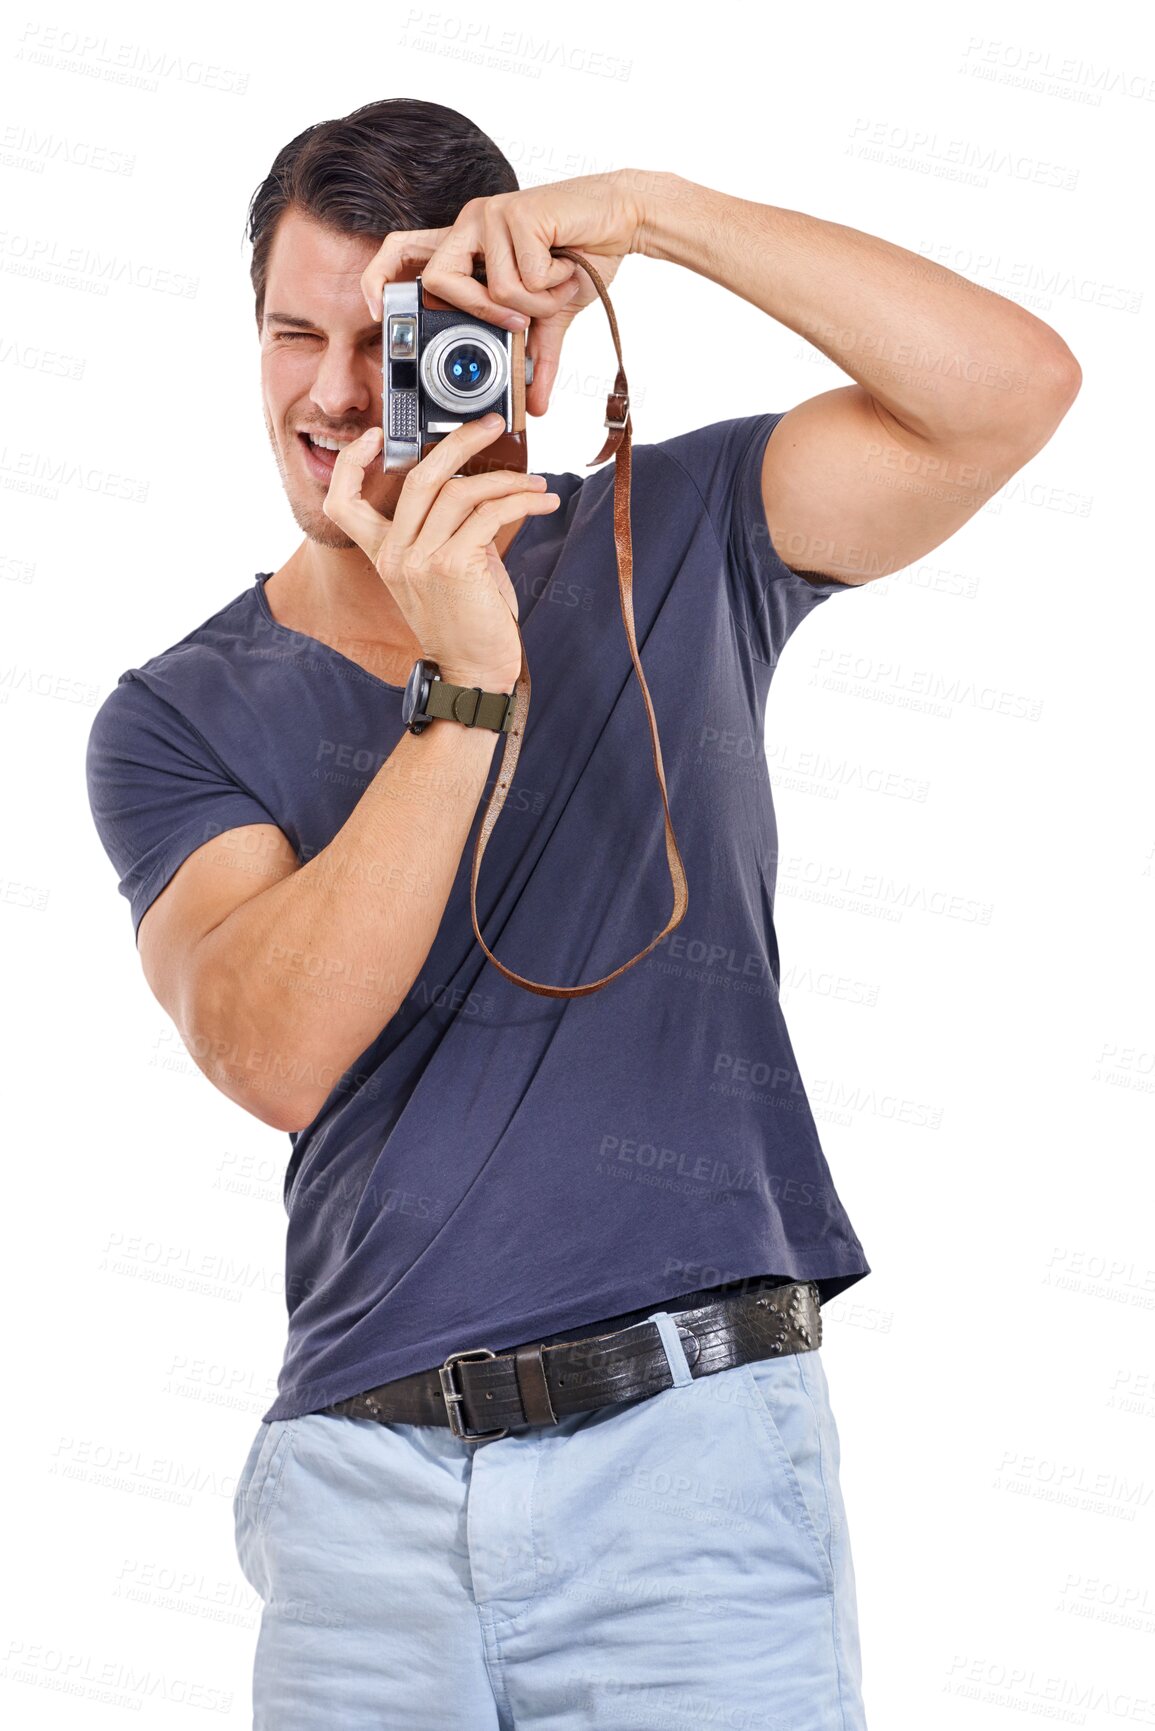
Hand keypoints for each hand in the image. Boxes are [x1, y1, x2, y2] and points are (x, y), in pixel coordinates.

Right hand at [321, 415, 559, 690]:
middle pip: (419, 477)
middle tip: (491, 426)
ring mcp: (420, 560)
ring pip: (460, 491)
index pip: (343, 503)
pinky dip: (520, 503)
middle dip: (459, 442)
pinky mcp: (452, 566)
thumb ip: (450, 529)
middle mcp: (394, 554)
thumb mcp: (445, 570)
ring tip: (536, 484)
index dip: (352, 464)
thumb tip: (482, 489)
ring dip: (507, 480)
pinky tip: (542, 503)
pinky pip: (488, 515)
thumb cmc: (466, 623)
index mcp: (384, 554)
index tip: (375, 436)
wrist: (474, 672)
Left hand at [359, 168, 649, 416]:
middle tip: (520, 320)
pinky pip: (525, 276)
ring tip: (560, 280)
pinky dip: (554, 282)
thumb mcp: (552, 315)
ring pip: (496, 289)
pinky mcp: (516, 212)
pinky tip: (568, 262)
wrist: (624, 217)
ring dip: (538, 299)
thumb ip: (536, 357)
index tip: (375, 312)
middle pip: (440, 280)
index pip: (402, 252)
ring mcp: (490, 215)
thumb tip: (536, 408)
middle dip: (482, 311)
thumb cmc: (582, 258)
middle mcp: (470, 225)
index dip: (380, 280)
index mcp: (467, 245)